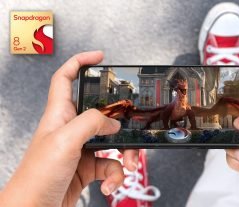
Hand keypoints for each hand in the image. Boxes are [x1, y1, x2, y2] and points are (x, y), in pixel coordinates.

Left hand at [0, 51, 138, 206]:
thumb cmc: (37, 177)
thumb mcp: (65, 140)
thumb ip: (91, 122)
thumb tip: (113, 121)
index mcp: (59, 114)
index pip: (65, 78)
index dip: (80, 62)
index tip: (100, 56)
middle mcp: (71, 128)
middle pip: (102, 113)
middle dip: (120, 120)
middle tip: (132, 124)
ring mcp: (81, 148)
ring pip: (112, 141)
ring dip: (124, 154)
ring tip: (127, 165)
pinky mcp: (88, 167)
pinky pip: (111, 165)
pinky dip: (115, 176)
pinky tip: (109, 185)